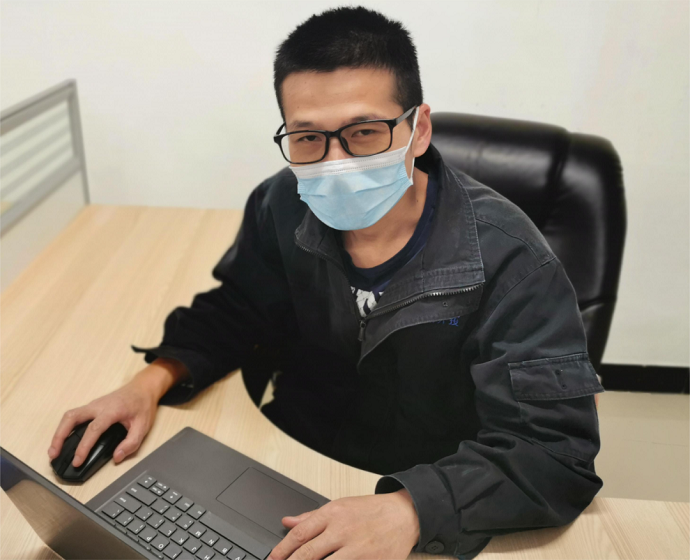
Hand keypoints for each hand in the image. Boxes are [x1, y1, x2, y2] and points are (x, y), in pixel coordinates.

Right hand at [47, 359, 187, 466]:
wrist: (142, 388)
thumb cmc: (142, 405)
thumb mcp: (143, 426)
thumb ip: (131, 443)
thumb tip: (116, 457)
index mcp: (112, 410)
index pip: (93, 429)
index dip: (83, 447)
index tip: (77, 461)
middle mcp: (99, 405)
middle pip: (71, 418)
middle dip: (59, 436)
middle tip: (53, 454)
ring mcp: (93, 404)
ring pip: (70, 416)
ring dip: (59, 432)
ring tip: (54, 450)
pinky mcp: (92, 406)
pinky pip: (74, 416)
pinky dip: (65, 427)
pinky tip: (63, 439)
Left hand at [268, 489, 419, 559]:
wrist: (405, 515)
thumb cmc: (371, 511)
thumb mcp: (340, 505)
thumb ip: (311, 517)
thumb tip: (286, 521)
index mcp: (333, 513)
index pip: (300, 534)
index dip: (282, 550)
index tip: (272, 559)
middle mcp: (343, 531)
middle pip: (308, 554)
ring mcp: (358, 550)